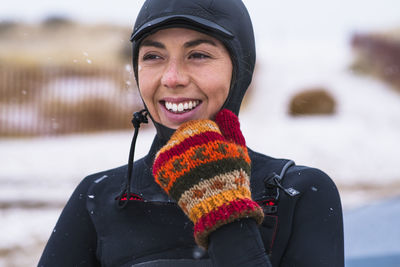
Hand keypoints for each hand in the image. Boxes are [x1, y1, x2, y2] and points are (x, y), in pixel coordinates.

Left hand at [152, 109, 263, 247]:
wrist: (219, 206)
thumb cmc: (232, 177)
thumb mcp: (239, 149)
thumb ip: (231, 127)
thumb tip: (224, 112)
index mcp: (203, 130)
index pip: (201, 126)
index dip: (209, 139)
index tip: (213, 153)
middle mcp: (183, 139)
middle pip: (185, 134)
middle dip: (194, 145)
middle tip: (203, 163)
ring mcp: (170, 154)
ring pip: (174, 147)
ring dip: (182, 155)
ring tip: (195, 171)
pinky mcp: (160, 169)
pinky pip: (164, 161)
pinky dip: (172, 167)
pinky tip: (184, 176)